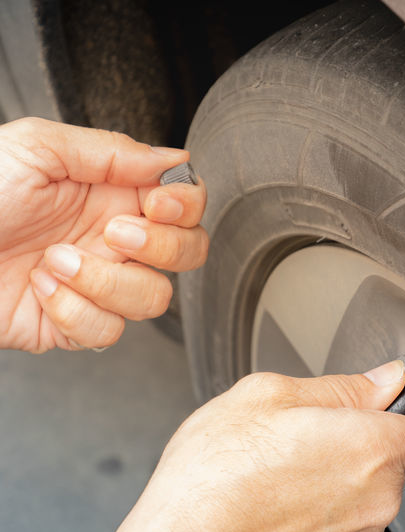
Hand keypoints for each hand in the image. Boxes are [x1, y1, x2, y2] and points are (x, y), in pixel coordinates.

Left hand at [0, 117, 207, 352]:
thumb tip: (172, 159)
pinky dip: (74, 311)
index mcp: (108, 194)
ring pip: (153, 299)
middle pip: (187, 253)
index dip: (185, 206)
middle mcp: (109, 240)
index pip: (183, 203)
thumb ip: (110, 150)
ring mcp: (95, 284)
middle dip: (163, 247)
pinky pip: (106, 331)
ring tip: (55, 261)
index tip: (157, 203)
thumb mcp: (36, 147)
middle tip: (113, 233)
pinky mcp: (71, 324)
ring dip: (106, 281)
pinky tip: (40, 289)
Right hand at [105, 361, 404, 531]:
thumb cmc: (215, 479)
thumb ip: (341, 386)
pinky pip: (341, 524)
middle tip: (307, 433)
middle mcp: (379, 496)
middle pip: (394, 458)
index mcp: (375, 447)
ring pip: (364, 493)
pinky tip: (273, 502)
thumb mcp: (269, 397)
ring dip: (336, 478)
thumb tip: (383, 380)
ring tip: (276, 472)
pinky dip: (318, 511)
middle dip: (362, 441)